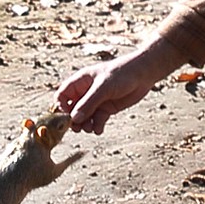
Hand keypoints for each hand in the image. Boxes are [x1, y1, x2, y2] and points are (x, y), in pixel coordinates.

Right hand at [55, 37, 186, 134]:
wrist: (143, 74)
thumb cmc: (121, 73)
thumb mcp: (103, 87)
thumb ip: (89, 102)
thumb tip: (74, 118)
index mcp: (80, 81)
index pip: (62, 95)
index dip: (61, 106)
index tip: (67, 116)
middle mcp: (86, 92)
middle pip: (72, 109)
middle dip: (74, 120)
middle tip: (78, 128)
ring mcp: (96, 101)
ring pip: (84, 117)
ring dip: (85, 125)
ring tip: (90, 128)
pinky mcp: (106, 108)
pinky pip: (96, 120)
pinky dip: (96, 126)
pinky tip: (99, 129)